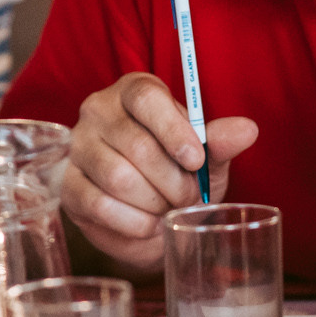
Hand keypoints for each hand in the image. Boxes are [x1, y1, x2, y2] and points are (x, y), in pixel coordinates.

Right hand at [62, 72, 258, 270]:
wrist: (151, 214)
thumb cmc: (178, 173)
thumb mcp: (204, 157)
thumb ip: (220, 142)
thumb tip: (248, 129)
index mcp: (134, 91)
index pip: (146, 99)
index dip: (174, 131)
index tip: (196, 161)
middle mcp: (98, 111)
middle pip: (137, 145)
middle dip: (173, 181)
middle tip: (188, 197)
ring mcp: (78, 148)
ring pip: (118, 177)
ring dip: (154, 202)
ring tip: (168, 209)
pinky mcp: (67, 185)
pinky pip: (100, 205)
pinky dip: (133, 222)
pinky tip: (148, 225)